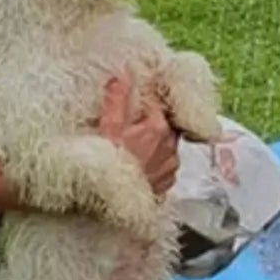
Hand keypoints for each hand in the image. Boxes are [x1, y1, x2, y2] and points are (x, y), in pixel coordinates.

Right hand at [100, 76, 178, 196]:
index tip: (135, 109)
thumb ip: (117, 100)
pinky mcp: (167, 183)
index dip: (146, 105)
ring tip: (135, 149)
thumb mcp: (108, 128)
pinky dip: (156, 163)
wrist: (110, 202)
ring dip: (156, 144)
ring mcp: (171, 166)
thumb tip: (122, 77)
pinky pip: (166, 166)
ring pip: (168, 146)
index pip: (159, 106)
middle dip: (152, 124)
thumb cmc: (108, 164)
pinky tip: (140, 166)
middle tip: (133, 129)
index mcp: (158, 127)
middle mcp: (170, 145)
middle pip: (166, 126)